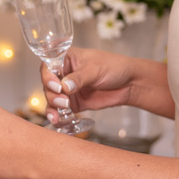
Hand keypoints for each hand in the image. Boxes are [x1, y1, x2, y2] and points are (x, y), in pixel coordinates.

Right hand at [42, 47, 158, 124]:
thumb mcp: (95, 69)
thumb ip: (79, 78)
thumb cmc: (114, 67)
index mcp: (66, 59)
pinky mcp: (74, 103)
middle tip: (64, 100)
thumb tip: (65, 86)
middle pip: (48, 85)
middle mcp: (64, 74)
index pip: (48, 67)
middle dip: (52, 94)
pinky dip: (57, 115)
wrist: (130, 84)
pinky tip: (57, 120)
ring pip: (52, 99)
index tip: (56, 86)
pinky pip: (61, 110)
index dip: (48, 77)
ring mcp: (68, 90)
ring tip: (61, 110)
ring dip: (53, 106)